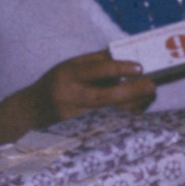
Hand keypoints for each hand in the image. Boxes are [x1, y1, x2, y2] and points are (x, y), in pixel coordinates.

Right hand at [0, 50, 156, 145]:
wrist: (32, 112)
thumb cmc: (57, 83)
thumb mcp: (70, 66)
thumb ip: (97, 60)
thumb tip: (127, 53)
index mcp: (68, 75)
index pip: (96, 71)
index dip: (119, 68)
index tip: (139, 68)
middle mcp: (71, 97)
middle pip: (105, 97)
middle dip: (132, 92)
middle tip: (152, 85)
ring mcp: (75, 118)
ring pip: (110, 115)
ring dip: (134, 105)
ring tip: (148, 95)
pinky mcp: (80, 133)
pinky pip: (109, 125)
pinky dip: (126, 117)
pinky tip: (138, 107)